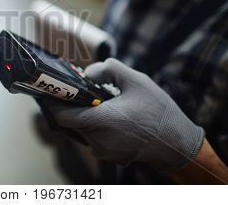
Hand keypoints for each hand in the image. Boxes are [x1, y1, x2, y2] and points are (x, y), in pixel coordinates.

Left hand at [36, 58, 204, 174]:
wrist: (178, 145)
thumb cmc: (159, 113)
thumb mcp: (136, 81)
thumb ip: (108, 69)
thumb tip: (88, 73)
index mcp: (100, 121)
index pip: (61, 116)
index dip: (52, 103)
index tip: (49, 91)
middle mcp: (97, 140)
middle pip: (70, 121)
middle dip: (72, 106)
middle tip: (78, 91)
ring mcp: (102, 151)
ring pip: (82, 130)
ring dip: (85, 116)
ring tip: (100, 102)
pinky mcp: (109, 156)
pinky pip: (93, 138)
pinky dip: (96, 126)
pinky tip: (110, 116)